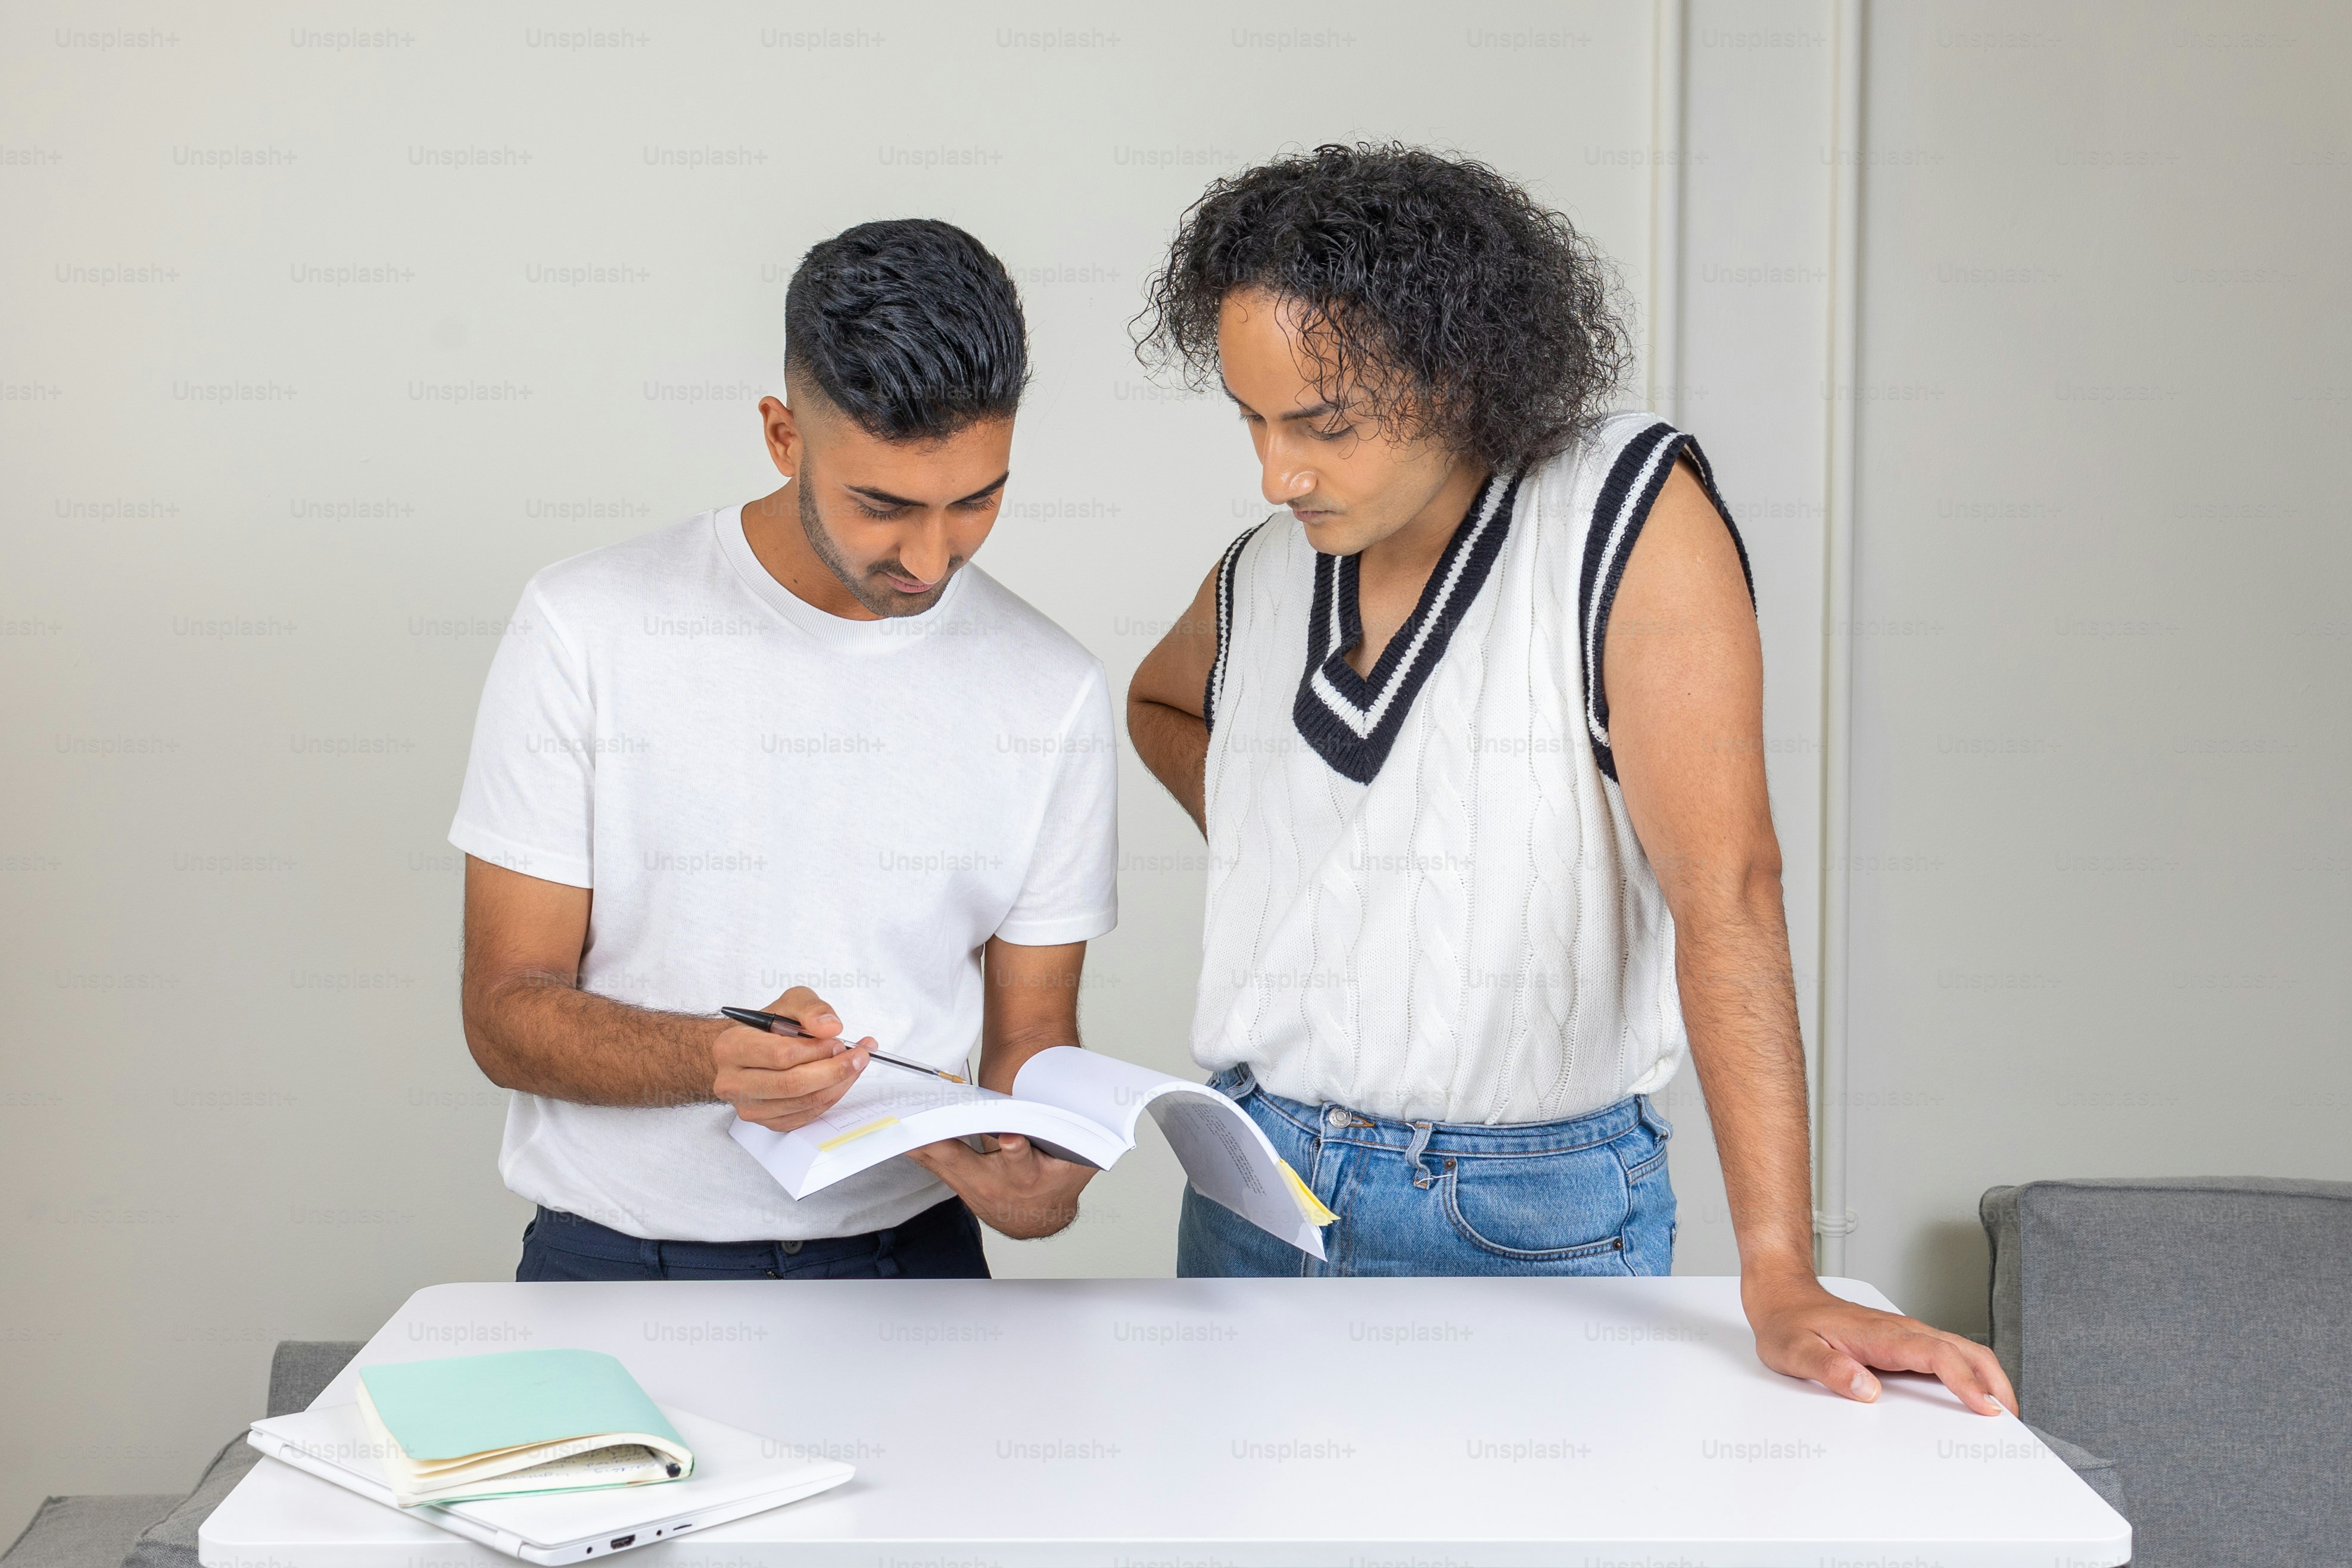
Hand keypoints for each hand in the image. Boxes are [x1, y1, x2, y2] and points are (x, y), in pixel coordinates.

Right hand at [713, 987, 871, 1132]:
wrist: (751, 1052)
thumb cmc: (769, 1027)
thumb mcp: (789, 1003)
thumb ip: (811, 1008)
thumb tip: (831, 1027)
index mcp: (731, 1047)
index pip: (780, 1055)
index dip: (816, 1050)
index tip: (839, 1041)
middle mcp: (733, 1082)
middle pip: (792, 1084)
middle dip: (834, 1070)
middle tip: (859, 1056)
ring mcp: (749, 1107)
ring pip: (803, 1103)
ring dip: (838, 1084)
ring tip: (855, 1064)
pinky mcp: (768, 1122)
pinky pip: (806, 1115)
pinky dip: (831, 1097)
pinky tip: (841, 1080)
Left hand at [904, 1133, 1094, 1239]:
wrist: (1038, 1216)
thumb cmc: (1057, 1181)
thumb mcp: (1075, 1159)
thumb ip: (1073, 1137)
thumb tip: (1092, 1102)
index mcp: (1028, 1178)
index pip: (1023, 1163)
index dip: (1017, 1151)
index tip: (1010, 1139)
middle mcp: (995, 1187)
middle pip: (964, 1161)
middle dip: (943, 1142)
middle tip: (924, 1124)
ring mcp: (970, 1188)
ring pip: (941, 1161)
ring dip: (920, 1142)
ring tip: (900, 1122)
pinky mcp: (956, 1183)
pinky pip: (932, 1162)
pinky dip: (916, 1146)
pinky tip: (897, 1132)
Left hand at [1744, 1270, 2016, 1415]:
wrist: (1782, 1297)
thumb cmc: (1788, 1325)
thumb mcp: (1794, 1352)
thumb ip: (1828, 1370)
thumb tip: (1866, 1389)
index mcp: (1881, 1334)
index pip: (1937, 1355)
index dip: (1966, 1381)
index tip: (1986, 1407)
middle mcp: (1901, 1331)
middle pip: (1964, 1350)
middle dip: (1994, 1381)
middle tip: (2012, 1419)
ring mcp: (1905, 1335)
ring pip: (1961, 1350)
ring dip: (1988, 1377)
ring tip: (2004, 1412)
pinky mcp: (1904, 1342)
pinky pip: (1947, 1355)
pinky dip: (1971, 1373)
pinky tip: (1975, 1394)